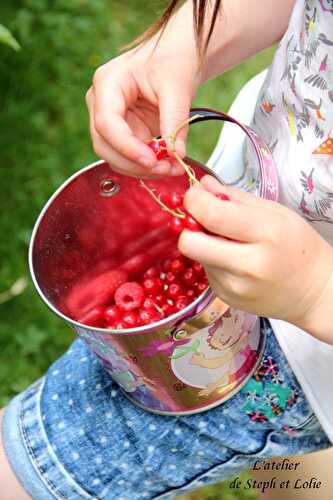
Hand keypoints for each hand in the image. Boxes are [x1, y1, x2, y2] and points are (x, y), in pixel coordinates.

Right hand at [85, 15, 200, 177]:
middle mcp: (102, 103)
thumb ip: (175, 121)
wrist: (178, 57)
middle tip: (167, 169)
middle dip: (135, 163)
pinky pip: (129, 158)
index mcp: (108, 83)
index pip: (107, 124)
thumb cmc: (174, 59)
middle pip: (105, 145)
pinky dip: (147, 166)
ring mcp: (111, 120)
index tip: (152, 161)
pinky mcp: (125, 133)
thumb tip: (176, 154)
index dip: (127, 148)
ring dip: (142, 169)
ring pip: (115, 157)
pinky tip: (168, 164)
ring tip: (172, 167)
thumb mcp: (178, 87)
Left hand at [178, 175, 332, 341]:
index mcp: (265, 234)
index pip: (211, 215)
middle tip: (202, 219)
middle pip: (190, 243)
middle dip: (188, 226)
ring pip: (196, 256)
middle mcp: (248, 265)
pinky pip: (206, 271)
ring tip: (228, 242)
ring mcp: (235, 286)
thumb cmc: (297, 246)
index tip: (195, 195)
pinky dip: (213, 261)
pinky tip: (233, 260)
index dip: (194, 200)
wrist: (313, 291)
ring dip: (204, 243)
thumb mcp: (274, 212)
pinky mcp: (226, 298)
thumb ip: (234, 197)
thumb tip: (203, 185)